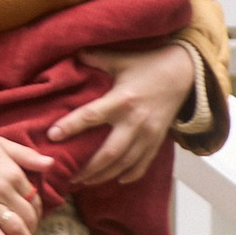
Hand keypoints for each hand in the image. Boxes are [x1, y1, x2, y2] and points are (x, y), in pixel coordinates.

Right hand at [0, 129, 50, 234]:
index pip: (34, 200)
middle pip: (27, 216)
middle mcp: (4, 191)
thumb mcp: (3, 144)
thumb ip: (27, 156)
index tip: (35, 219)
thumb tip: (50, 164)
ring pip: (13, 227)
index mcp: (14, 175)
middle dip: (33, 229)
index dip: (38, 212)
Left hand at [48, 37, 195, 187]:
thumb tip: (72, 52)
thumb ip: (96, 58)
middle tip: (69, 178)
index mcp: (122, 100)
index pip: (91, 116)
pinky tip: (116, 180)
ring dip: (104, 176)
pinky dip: (129, 175)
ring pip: (124, 164)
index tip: (51, 136)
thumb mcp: (121, 59)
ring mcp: (148, 134)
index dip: (70, 126)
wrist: (184, 73)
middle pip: (109, 153)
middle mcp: (135, 121)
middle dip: (88, 169)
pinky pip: (143, 164)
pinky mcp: (158, 140)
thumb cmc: (149, 65)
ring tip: (85, 182)